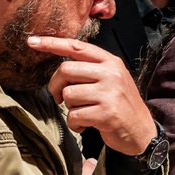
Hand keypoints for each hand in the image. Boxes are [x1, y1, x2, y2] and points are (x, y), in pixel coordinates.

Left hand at [29, 36, 156, 156]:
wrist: (141, 132)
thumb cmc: (121, 105)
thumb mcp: (112, 79)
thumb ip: (91, 68)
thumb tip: (61, 63)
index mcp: (110, 62)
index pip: (77, 47)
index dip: (52, 43)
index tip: (32, 41)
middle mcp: (111, 74)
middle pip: (66, 70)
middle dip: (55, 86)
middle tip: (60, 98)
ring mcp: (109, 93)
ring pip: (68, 94)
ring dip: (69, 108)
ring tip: (82, 113)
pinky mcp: (106, 113)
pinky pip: (74, 116)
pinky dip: (74, 124)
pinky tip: (85, 126)